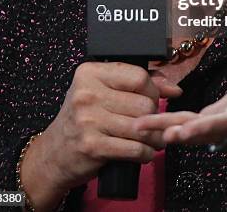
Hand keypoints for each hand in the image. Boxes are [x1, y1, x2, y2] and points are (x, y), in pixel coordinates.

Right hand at [26, 61, 181, 192]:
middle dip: (154, 115)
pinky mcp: (93, 146)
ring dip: (154, 137)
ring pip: (142, 127)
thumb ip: (136, 82)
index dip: (153, 89)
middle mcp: (87, 94)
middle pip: (143, 103)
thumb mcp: (102, 91)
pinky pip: (134, 149)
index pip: (138, 76)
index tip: (153, 98)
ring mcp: (88, 120)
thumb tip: (172, 87)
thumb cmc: (83, 117)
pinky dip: (145, 153)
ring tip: (153, 139)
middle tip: (151, 122)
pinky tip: (143, 152)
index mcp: (90, 73)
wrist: (54, 153)